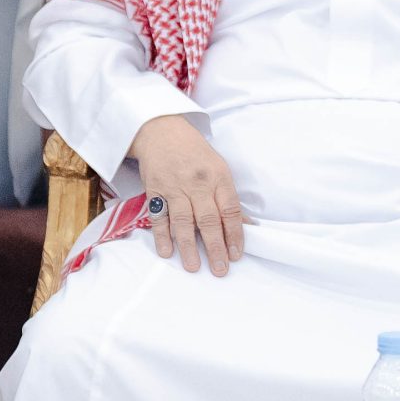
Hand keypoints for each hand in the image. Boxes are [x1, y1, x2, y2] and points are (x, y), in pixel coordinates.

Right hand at [130, 115, 245, 275]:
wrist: (162, 131)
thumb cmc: (195, 153)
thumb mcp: (219, 168)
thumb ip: (228, 197)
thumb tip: (244, 226)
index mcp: (218, 176)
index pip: (230, 210)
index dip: (234, 234)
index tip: (236, 255)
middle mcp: (198, 182)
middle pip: (209, 219)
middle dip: (215, 247)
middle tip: (220, 269)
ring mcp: (175, 186)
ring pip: (184, 221)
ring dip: (189, 246)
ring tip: (194, 267)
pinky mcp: (155, 190)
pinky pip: (159, 216)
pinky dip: (162, 235)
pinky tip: (167, 251)